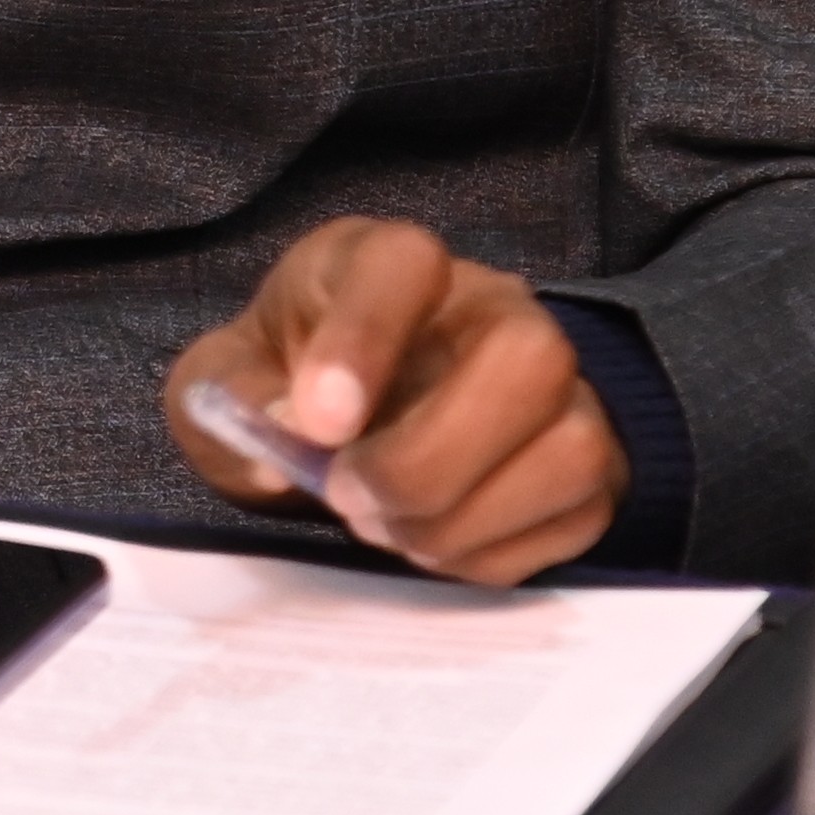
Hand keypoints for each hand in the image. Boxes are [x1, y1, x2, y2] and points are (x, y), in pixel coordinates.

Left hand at [163, 217, 623, 586]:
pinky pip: (572, 519)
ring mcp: (558, 386)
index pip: (405, 263)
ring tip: (382, 527)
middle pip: (525, 356)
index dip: (363, 339)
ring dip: (462, 517)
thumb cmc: (285, 384)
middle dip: (430, 456)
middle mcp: (493, 309)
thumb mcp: (225, 381)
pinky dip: (487, 552)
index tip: (315, 425)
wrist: (341, 420)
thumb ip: (235, 399)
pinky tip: (425, 540)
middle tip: (346, 497)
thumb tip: (287, 442)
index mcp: (388, 262)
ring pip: (571, 446)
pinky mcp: (589, 464)